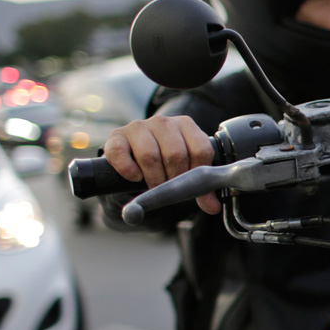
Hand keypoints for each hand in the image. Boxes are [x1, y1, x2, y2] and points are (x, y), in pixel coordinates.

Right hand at [103, 115, 219, 214]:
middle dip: (173, 179)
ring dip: (153, 178)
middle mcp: (163, 122)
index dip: (196, 173)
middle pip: (176, 155)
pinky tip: (135, 177)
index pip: (201, 150)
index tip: (188, 184)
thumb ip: (200, 189)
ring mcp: (138, 126)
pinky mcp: (116, 136)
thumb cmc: (166, 164)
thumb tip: (212, 208)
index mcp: (186, 125)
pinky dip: (129, 171)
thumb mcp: (186, 172)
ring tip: (154, 186)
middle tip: (169, 188)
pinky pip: (121, 154)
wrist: (134, 159)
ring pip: (150, 156)